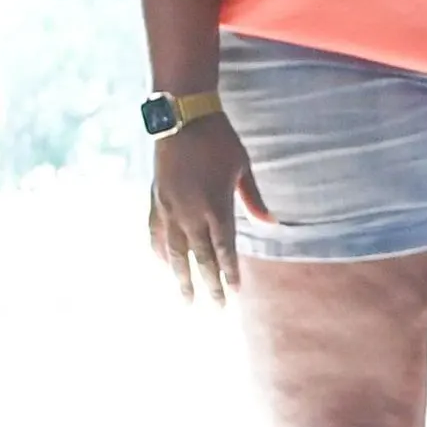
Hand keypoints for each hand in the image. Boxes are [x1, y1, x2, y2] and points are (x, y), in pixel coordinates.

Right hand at [147, 116, 271, 303]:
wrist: (182, 116)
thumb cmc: (218, 140)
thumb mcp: (242, 167)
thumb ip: (254, 199)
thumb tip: (271, 225)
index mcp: (216, 205)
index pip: (224, 249)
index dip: (230, 273)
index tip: (235, 294)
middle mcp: (191, 212)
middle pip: (201, 257)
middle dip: (209, 285)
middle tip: (215, 310)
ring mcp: (169, 207)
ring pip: (175, 252)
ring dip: (181, 277)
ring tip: (186, 300)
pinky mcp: (155, 199)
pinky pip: (155, 232)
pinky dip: (159, 252)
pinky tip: (162, 266)